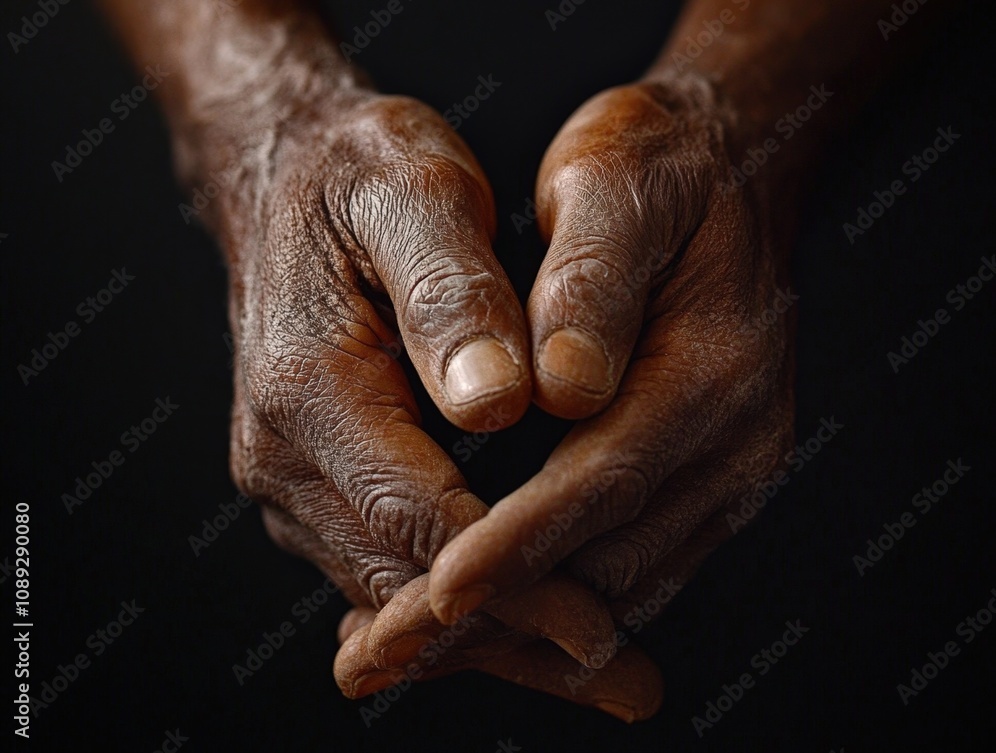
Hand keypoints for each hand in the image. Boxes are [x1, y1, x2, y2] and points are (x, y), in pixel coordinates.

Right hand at [205, 77, 615, 667]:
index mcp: (308, 389)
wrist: (287, 177)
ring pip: (397, 592)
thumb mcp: (412, 192)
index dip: (513, 581)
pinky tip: (532, 626)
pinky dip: (463, 605)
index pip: (418, 520)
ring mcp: (295, 480)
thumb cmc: (356, 173)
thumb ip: (450, 297)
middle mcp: (284, 456)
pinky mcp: (318, 484)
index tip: (596, 624)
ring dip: (499, 636)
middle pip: (406, 583)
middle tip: (625, 678)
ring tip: (601, 669)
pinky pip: (390, 566)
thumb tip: (493, 405)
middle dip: (518, 634)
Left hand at [429, 76, 796, 620]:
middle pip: (606, 560)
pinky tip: (474, 614)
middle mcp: (734, 441)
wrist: (719, 173)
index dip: (517, 544)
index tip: (436, 592)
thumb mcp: (615, 186)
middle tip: (387, 652)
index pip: (602, 480)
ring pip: (614, 584)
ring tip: (405, 650)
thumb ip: (592, 283)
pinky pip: (625, 567)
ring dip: (514, 628)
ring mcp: (726, 472)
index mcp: (714, 369)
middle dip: (497, 615)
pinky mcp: (702, 483)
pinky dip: (547, 600)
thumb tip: (563, 391)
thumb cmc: (653, 169)